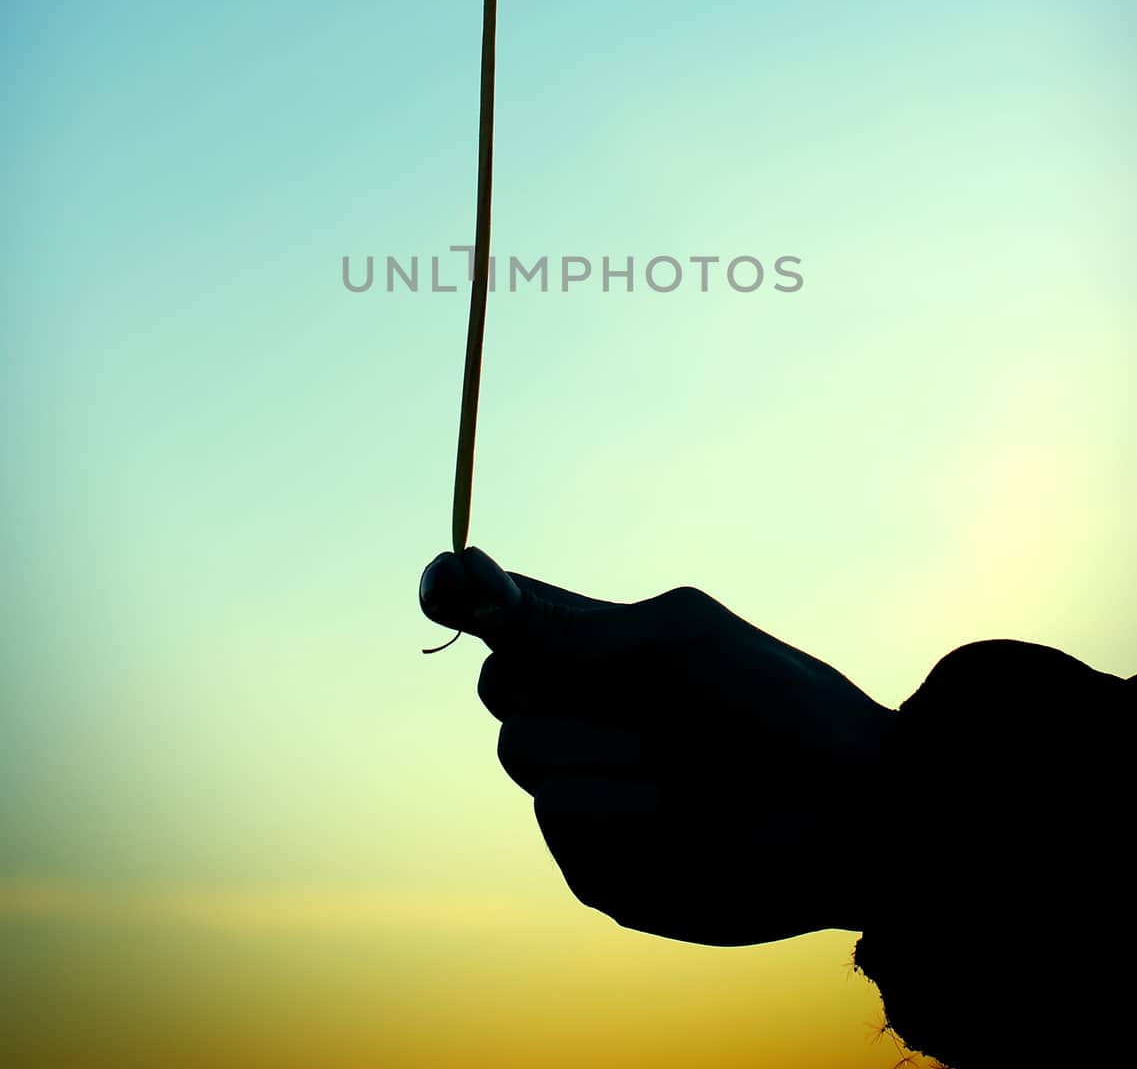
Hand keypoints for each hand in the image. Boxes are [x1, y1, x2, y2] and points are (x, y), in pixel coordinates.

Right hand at [420, 548, 890, 944]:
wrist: (853, 816)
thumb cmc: (780, 708)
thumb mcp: (675, 643)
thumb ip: (569, 626)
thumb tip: (466, 580)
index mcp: (599, 651)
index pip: (502, 616)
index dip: (458, 594)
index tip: (445, 585)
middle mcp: (580, 719)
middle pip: (498, 687)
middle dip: (562, 685)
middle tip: (648, 700)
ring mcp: (584, 794)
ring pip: (525, 755)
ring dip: (614, 753)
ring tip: (691, 767)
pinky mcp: (596, 869)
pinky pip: (564, 825)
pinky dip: (631, 814)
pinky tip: (688, 820)